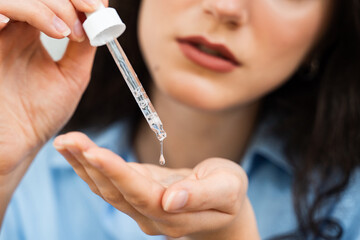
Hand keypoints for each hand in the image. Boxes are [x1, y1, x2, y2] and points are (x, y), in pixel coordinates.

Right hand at [0, 0, 106, 174]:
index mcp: (32, 31)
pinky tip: (44, 30)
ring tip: (67, 32)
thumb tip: (102, 15)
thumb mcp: (73, 75)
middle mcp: (12, 27)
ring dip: (45, 6)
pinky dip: (18, 11)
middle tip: (89, 14)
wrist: (18, 141)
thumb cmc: (41, 112)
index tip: (99, 9)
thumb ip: (85, 45)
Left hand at [53, 132, 259, 239]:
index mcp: (175, 215)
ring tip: (66, 141)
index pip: (140, 194)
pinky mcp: (137, 193)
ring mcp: (141, 207)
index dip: (117, 174)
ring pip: (107, 188)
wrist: (223, 203)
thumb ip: (202, 195)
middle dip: (91, 165)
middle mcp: (152, 215)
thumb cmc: (229, 192)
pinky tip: (77, 150)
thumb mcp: (227, 190)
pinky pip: (110, 181)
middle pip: (116, 192)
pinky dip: (91, 165)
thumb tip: (171, 200)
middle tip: (70, 140)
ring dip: (84, 164)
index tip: (94, 152)